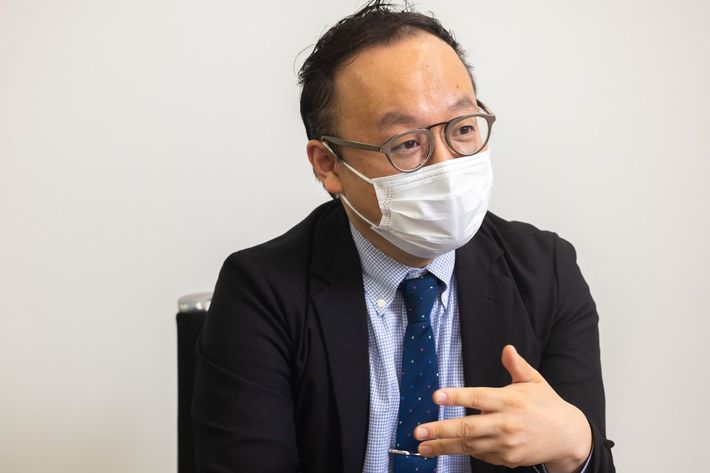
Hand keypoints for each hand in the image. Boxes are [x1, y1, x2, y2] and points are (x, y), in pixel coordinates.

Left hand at [414, 345, 591, 472]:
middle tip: (419, 430)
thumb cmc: (547, 405)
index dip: (456, 397)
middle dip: (441, 429)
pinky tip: (445, 449)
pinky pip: (480, 455)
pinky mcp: (507, 459)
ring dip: (444, 447)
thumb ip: (517, 365)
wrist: (568, 437)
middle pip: (469, 427)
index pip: (478, 397)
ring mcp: (506, 444)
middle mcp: (506, 423)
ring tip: (423, 446)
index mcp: (510, 400)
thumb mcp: (534, 381)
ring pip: (470, 446)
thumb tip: (507, 349)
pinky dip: (463, 452)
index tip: (436, 396)